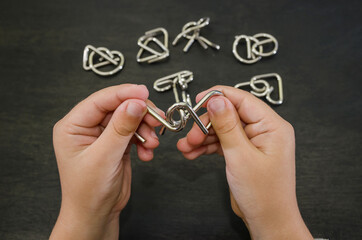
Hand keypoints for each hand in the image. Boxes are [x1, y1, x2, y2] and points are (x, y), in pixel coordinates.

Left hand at [50, 84, 163, 239]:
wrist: (97, 214)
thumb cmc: (88, 192)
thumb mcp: (104, 157)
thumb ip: (121, 128)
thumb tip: (135, 103)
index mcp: (73, 126)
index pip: (100, 100)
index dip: (124, 94)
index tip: (144, 93)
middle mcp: (87, 127)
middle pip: (118, 107)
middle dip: (140, 113)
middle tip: (156, 118)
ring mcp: (104, 135)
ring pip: (130, 119)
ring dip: (145, 129)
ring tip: (152, 143)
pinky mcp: (117, 143)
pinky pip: (135, 133)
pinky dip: (145, 141)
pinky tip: (147, 154)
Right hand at [177, 86, 312, 238]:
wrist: (267, 221)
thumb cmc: (264, 194)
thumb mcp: (241, 156)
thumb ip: (227, 125)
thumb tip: (216, 100)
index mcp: (272, 126)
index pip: (243, 100)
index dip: (219, 96)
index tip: (198, 99)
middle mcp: (263, 131)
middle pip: (229, 115)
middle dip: (206, 124)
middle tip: (191, 135)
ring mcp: (252, 142)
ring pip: (222, 129)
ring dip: (202, 137)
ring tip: (186, 147)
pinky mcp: (243, 152)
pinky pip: (222, 142)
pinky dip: (207, 147)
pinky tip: (193, 152)